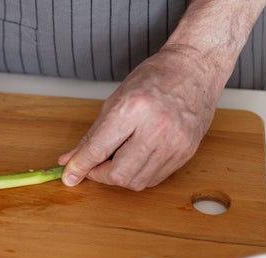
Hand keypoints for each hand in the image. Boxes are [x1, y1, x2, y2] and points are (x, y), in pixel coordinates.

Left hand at [58, 46, 218, 190]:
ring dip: (119, 177)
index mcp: (133, 108)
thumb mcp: (116, 100)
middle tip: (94, 165)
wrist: (195, 68)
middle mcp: (156, 127)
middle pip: (119, 174)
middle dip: (100, 175)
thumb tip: (69, 159)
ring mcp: (175, 142)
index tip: (69, 176)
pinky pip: (155, 178)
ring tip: (116, 160)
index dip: (80, 167)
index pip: (98, 149)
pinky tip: (135, 159)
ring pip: (137, 181)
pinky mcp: (187, 152)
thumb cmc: (154, 78)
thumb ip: (92, 135)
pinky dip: (139, 174)